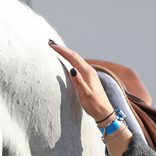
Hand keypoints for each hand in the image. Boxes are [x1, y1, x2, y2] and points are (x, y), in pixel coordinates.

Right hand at [48, 40, 132, 155]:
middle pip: (74, 55)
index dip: (62, 50)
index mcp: (88, 73)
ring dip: (67, 53)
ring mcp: (89, 74)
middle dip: (63, 49)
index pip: (73, 58)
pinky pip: (78, 64)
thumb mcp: (85, 95)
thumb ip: (78, 82)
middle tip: (51, 43)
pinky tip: (67, 60)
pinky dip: (71, 59)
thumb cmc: (94, 105)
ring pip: (76, 59)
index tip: (52, 45)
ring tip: (57, 49)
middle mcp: (89, 71)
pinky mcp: (88, 78)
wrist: (104, 112)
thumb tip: (71, 70)